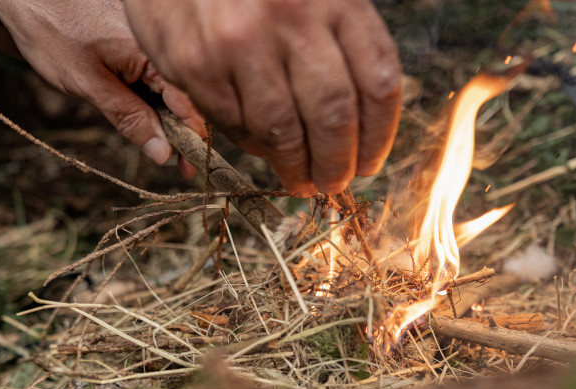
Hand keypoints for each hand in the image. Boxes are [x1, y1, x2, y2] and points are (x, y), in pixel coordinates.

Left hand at [0, 0, 205, 172]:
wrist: (21, 0)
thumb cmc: (51, 34)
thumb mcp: (90, 84)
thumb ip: (129, 118)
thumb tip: (162, 152)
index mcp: (150, 52)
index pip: (187, 101)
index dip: (192, 137)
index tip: (193, 166)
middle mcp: (153, 48)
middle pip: (180, 99)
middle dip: (182, 135)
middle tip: (182, 169)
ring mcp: (142, 49)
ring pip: (164, 94)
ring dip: (166, 123)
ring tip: (168, 152)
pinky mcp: (130, 51)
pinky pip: (148, 83)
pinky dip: (149, 106)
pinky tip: (149, 126)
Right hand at [124, 0, 401, 196]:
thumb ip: (339, 39)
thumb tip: (359, 120)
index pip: (378, 83)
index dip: (379, 136)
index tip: (371, 162)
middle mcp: (292, 18)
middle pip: (333, 116)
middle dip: (338, 163)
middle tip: (335, 183)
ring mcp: (241, 42)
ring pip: (283, 131)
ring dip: (295, 167)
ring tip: (300, 180)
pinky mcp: (196, 62)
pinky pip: (234, 124)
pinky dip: (251, 145)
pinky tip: (261, 148)